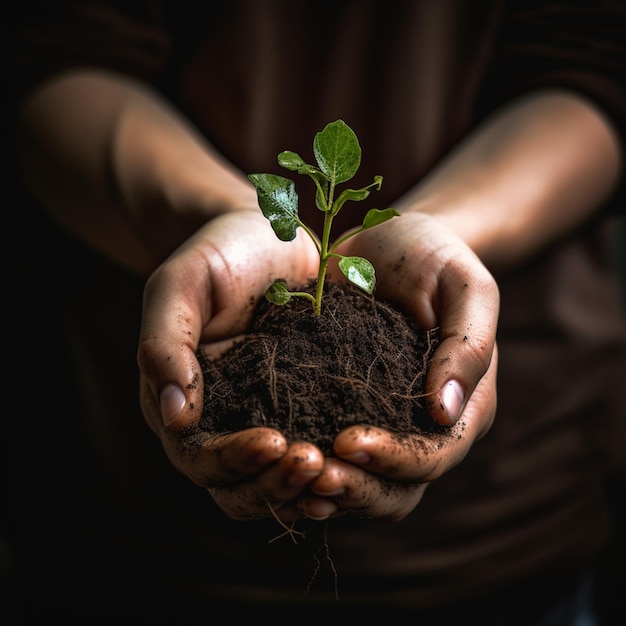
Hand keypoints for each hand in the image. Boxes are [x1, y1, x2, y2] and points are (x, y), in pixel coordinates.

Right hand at [138, 209, 321, 518]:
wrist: (270, 234)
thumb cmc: (218, 253)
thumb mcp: (180, 285)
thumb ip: (165, 344)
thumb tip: (175, 418)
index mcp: (182, 402)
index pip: (198, 457)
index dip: (232, 461)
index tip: (275, 442)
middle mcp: (222, 422)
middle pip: (240, 488)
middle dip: (275, 484)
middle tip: (315, 463)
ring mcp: (265, 418)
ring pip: (278, 484)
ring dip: (306, 488)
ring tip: (340, 471)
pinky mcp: (305, 408)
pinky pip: (317, 454)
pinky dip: (334, 470)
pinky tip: (361, 463)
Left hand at [299, 212, 497, 520]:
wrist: (388, 244)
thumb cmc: (435, 259)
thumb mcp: (465, 286)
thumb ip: (469, 344)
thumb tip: (446, 412)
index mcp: (462, 407)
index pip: (435, 455)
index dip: (397, 460)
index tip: (349, 441)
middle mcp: (422, 428)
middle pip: (398, 488)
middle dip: (358, 489)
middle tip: (315, 476)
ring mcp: (382, 423)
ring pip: (362, 483)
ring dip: (330, 491)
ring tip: (292, 479)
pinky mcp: (342, 410)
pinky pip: (329, 453)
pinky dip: (307, 469)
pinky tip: (277, 462)